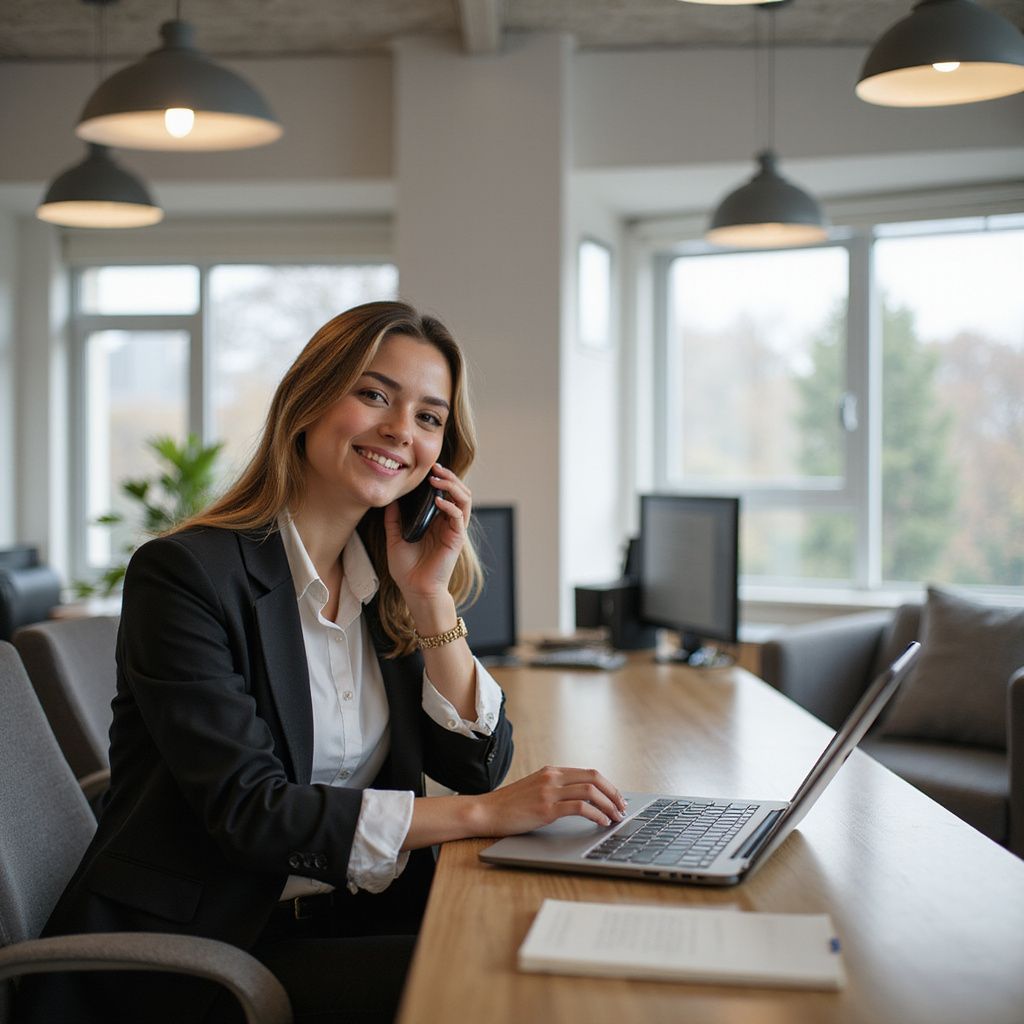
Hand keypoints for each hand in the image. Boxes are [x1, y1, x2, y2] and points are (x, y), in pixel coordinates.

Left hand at [384, 463, 470, 604]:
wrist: (415, 590)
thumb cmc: (407, 569)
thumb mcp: (394, 538)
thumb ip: (394, 519)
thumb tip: (391, 499)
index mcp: (436, 521)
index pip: (445, 493)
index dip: (441, 478)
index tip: (428, 468)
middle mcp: (448, 522)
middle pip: (459, 492)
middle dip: (449, 477)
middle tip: (435, 468)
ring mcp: (454, 530)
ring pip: (464, 499)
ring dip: (453, 486)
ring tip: (438, 480)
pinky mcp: (456, 539)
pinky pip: (459, 517)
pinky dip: (450, 506)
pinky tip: (438, 501)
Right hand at [473, 766, 627, 835]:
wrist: (486, 811)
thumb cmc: (511, 805)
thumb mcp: (536, 789)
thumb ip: (556, 789)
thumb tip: (582, 799)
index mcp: (552, 771)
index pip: (589, 773)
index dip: (608, 785)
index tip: (617, 798)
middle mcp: (553, 777)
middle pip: (594, 778)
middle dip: (613, 793)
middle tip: (622, 808)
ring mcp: (549, 792)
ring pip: (590, 792)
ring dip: (608, 805)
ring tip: (615, 817)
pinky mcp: (546, 809)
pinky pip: (579, 808)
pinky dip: (595, 814)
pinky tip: (601, 822)